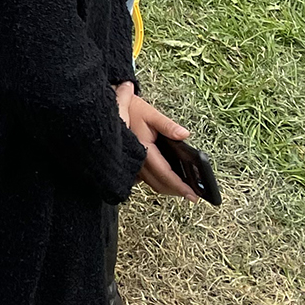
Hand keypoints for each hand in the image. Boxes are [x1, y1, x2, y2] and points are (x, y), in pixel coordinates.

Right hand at [118, 85, 198, 199]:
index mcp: (143, 149)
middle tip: (192, 194)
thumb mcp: (151, 114)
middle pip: (159, 184)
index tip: (192, 195)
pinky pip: (145, 179)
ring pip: (152, 184)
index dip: (180, 186)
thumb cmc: (131, 111)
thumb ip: (168, 126)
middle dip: (176, 191)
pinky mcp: (132, 163)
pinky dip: (158, 182)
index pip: (165, 174)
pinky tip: (167, 179)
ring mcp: (133, 164)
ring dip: (168, 188)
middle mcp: (137, 160)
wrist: (111, 110)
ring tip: (183, 188)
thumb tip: (184, 134)